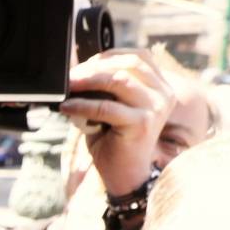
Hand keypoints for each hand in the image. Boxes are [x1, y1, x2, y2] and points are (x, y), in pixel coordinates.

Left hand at [58, 48, 173, 196]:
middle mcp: (162, 94)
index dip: (108, 55)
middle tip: (70, 76)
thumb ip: (103, 87)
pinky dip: (82, 105)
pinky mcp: (141, 124)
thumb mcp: (110, 106)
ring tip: (68, 87)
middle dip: (94, 67)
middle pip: (128, 64)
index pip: (138, 56)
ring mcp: (154, 108)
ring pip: (119, 80)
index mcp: (159, 86)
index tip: (83, 65)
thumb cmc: (114, 140)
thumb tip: (74, 70)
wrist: (124, 174)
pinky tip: (67, 108)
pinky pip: (106, 107)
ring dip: (88, 81)